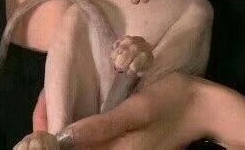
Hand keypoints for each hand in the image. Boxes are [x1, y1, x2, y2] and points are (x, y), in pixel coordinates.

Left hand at [59, 71, 207, 148]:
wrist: (203, 107)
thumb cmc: (171, 102)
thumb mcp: (137, 110)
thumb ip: (101, 127)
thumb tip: (62, 138)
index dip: (46, 137)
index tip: (41, 108)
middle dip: (50, 131)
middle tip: (45, 99)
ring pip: (79, 149)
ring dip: (61, 131)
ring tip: (53, 103)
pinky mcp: (122, 148)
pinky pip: (92, 145)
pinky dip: (77, 132)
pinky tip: (72, 112)